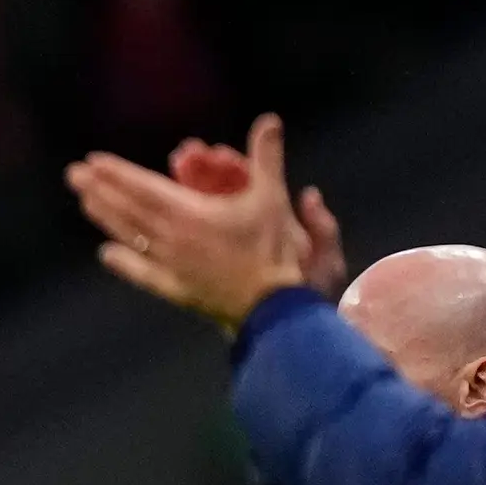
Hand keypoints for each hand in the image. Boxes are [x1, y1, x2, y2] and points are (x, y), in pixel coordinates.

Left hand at [65, 114, 317, 329]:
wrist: (271, 306)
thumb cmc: (272, 248)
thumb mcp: (272, 197)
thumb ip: (267, 156)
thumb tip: (269, 118)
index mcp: (189, 214)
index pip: (144, 188)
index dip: (118, 173)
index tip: (93, 161)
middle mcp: (172, 239)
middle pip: (128, 210)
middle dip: (99, 189)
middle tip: (73, 174)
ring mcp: (170, 266)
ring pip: (131, 237)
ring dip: (106, 218)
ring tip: (84, 202)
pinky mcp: (175, 289)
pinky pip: (143, 273)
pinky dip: (123, 262)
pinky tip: (105, 254)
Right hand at [168, 134, 344, 295]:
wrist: (292, 330)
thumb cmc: (308, 295)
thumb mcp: (324, 259)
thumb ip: (322, 227)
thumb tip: (310, 194)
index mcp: (272, 222)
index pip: (248, 185)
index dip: (231, 167)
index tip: (215, 154)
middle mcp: (247, 231)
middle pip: (219, 193)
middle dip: (201, 173)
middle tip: (183, 157)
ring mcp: (224, 248)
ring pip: (200, 213)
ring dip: (185, 192)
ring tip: (172, 173)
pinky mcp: (206, 271)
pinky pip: (187, 243)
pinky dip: (172, 229)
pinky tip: (160, 214)